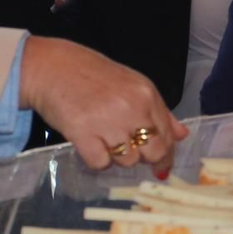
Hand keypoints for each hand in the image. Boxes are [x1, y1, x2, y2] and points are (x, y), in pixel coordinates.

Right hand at [18, 38, 184, 171]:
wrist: (50, 67)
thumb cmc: (91, 74)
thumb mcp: (132, 84)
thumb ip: (159, 111)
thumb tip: (182, 135)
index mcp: (146, 94)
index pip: (168, 136)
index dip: (166, 155)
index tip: (161, 166)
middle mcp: (131, 108)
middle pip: (153, 152)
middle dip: (144, 159)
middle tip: (129, 152)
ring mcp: (107, 122)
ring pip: (127, 161)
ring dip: (117, 156)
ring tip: (103, 138)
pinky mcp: (82, 134)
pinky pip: (101, 163)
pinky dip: (96, 159)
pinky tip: (90, 144)